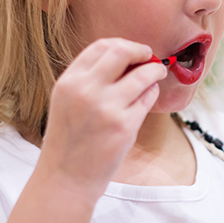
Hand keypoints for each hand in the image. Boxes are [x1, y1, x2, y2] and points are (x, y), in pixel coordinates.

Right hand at [39, 38, 167, 198]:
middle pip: (122, 52)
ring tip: (157, 73)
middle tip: (150, 57)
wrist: (66, 178)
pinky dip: (152, 92)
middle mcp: (86, 91)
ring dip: (154, 70)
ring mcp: (106, 108)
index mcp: (69, 82)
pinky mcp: (125, 126)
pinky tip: (149, 95)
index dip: (122, 44)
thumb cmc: (69, 140)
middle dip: (141, 51)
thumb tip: (125, 56)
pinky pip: (147, 98)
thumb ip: (88, 79)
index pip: (100, 47)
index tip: (133, 50)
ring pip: (142, 74)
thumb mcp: (67, 101)